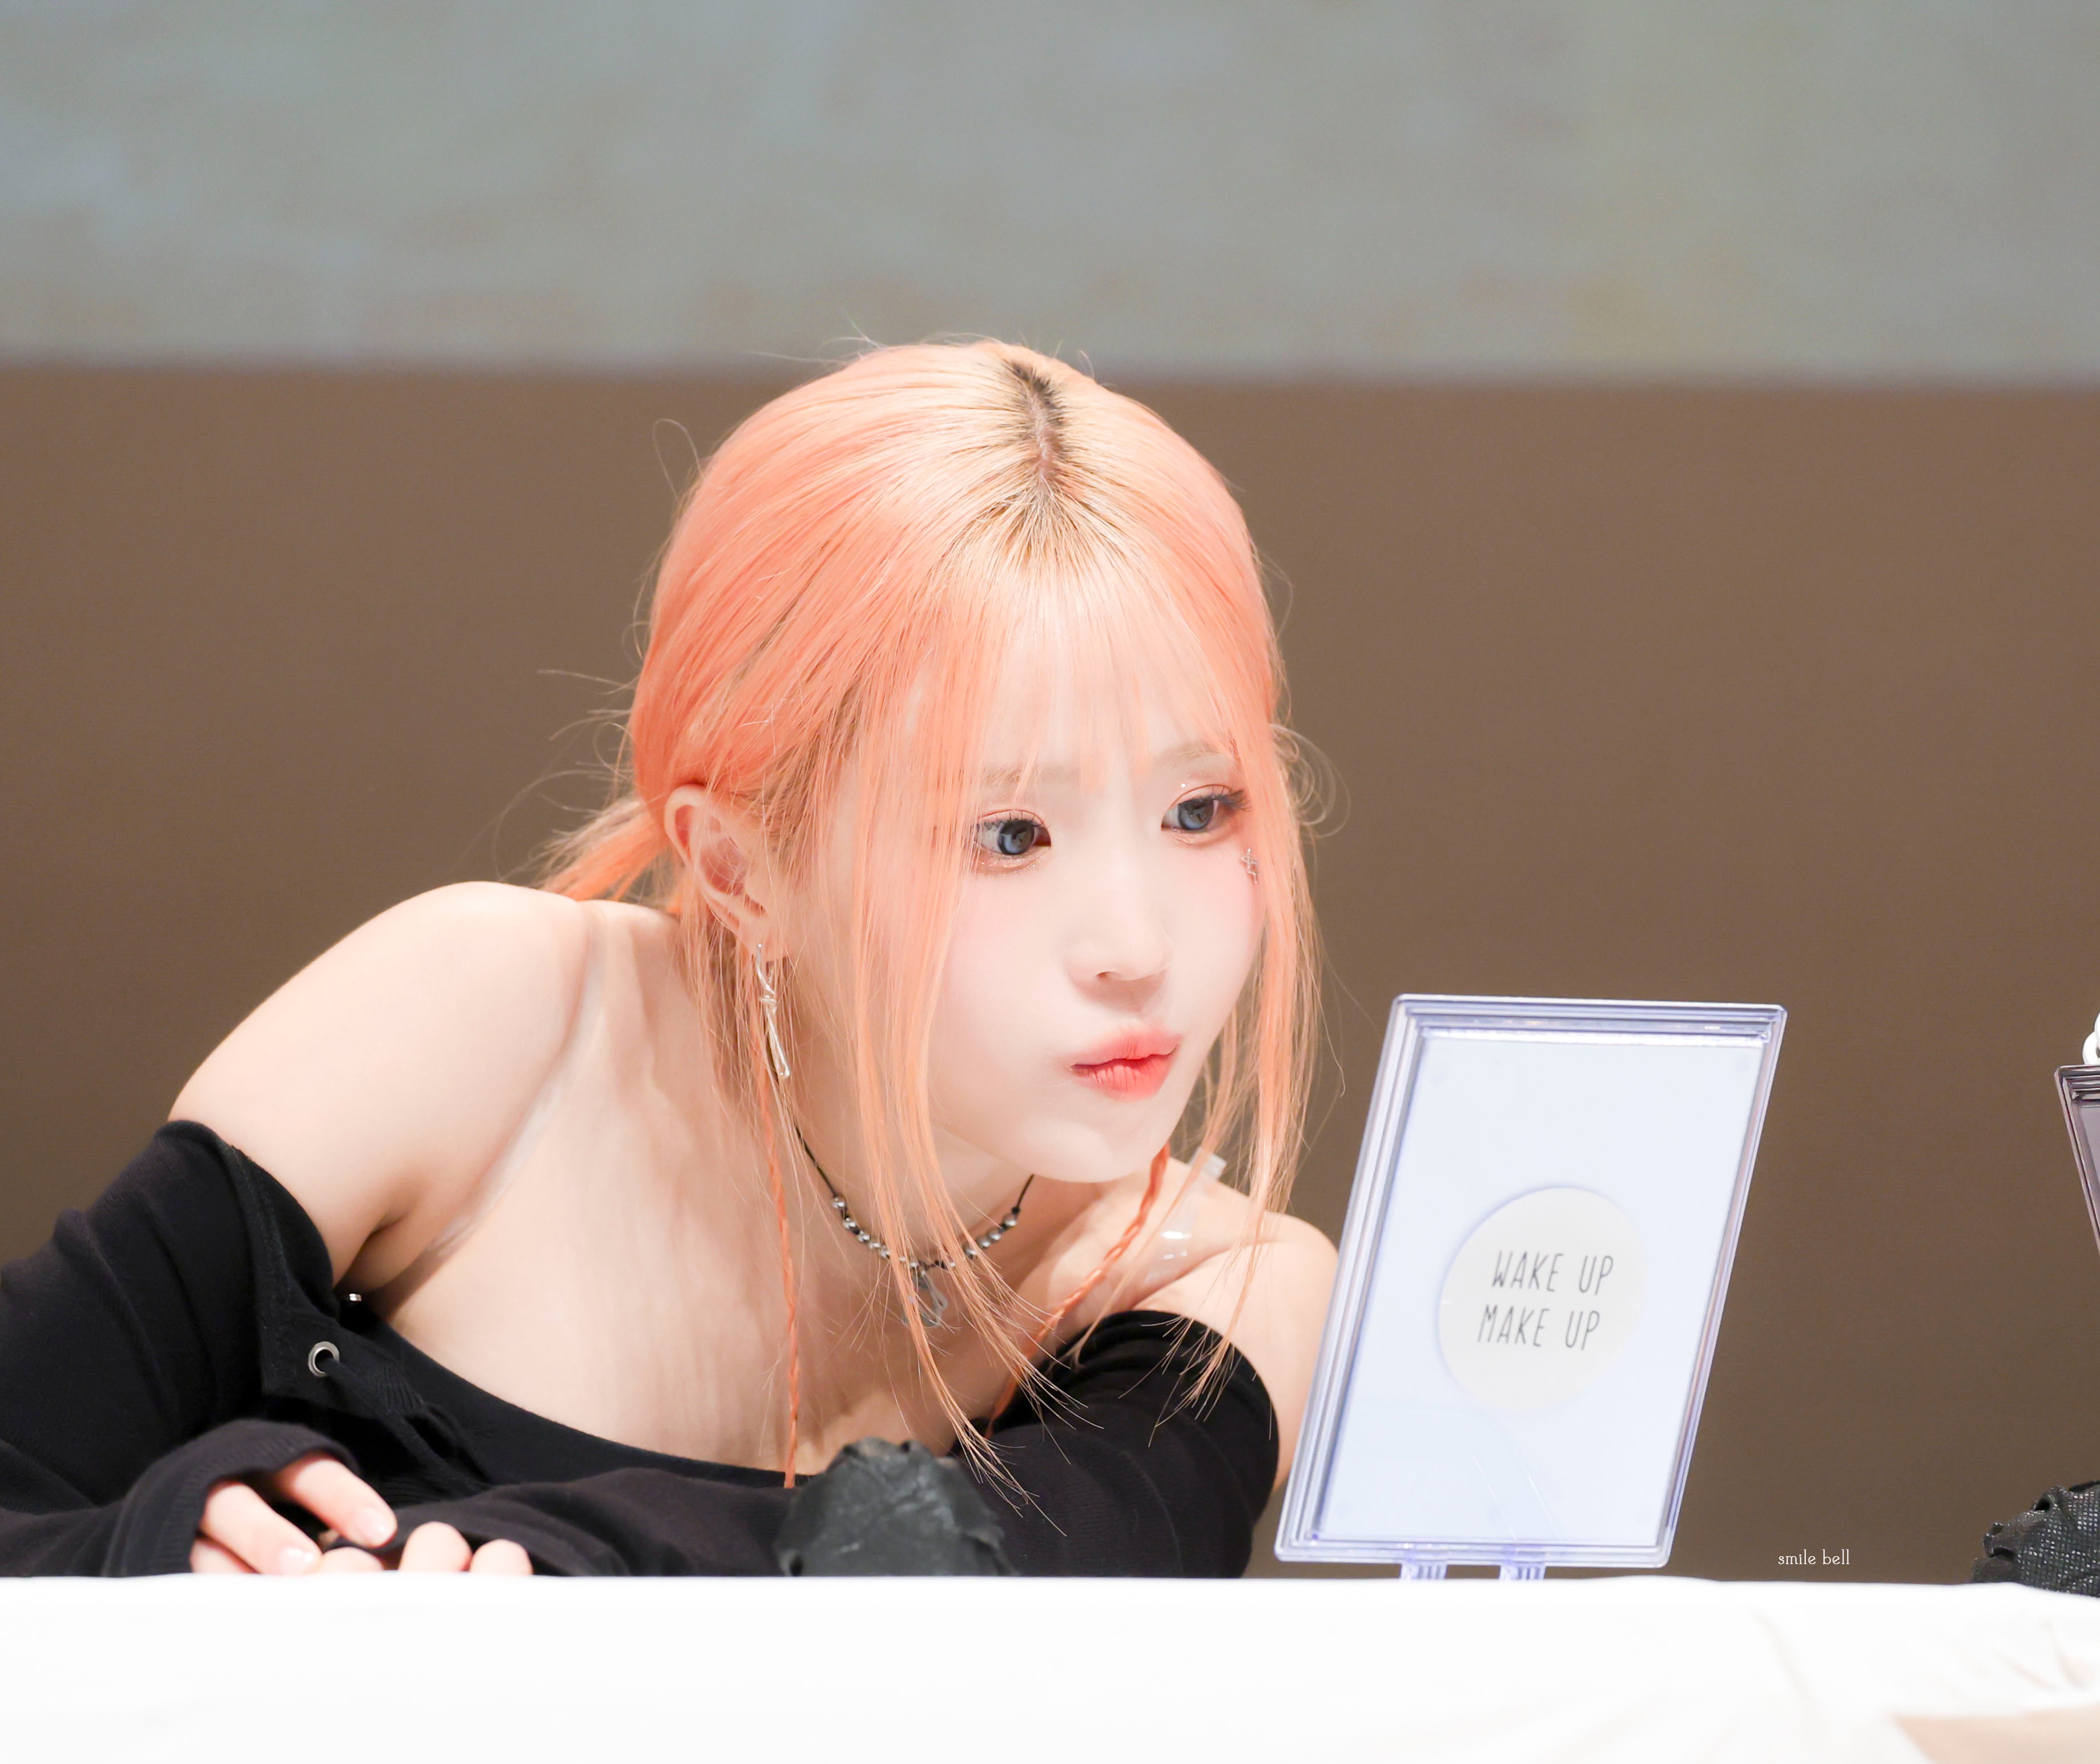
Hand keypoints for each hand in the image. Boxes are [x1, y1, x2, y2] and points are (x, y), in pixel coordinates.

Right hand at [189, 1451, 530, 1574]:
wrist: (184, 1495)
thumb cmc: (275, 1496)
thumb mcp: (308, 1485)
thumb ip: (351, 1508)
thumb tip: (420, 1543)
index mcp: (273, 1456)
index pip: (310, 1471)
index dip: (345, 1499)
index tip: (383, 1531)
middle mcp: (228, 1482)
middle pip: (243, 1505)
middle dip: (272, 1537)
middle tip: (308, 1567)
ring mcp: (189, 1520)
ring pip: (203, 1546)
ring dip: (232, 1573)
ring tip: (263, 1602)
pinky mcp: (162, 1551)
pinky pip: (179, 1576)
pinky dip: (205, 1598)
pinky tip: (233, 1622)